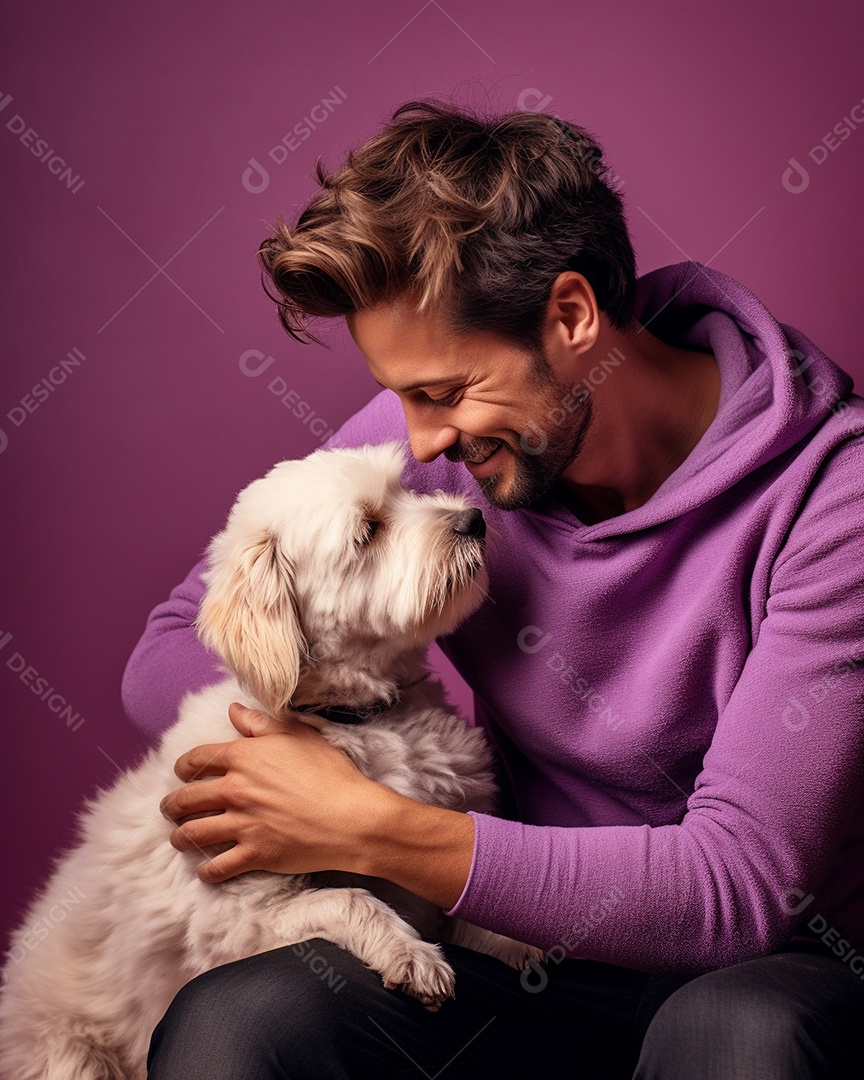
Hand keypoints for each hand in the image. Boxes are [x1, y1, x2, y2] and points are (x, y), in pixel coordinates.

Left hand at [160, 702, 387, 882]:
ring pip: (193, 834)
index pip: (195, 760)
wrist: (352, 816)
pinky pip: (216, 867)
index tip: (181, 773)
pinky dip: (207, 871)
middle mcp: (235, 790)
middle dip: (171, 805)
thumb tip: (234, 710)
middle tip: (170, 809)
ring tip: (180, 838)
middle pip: (185, 799)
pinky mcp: (254, 854)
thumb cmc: (330, 772)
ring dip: (181, 837)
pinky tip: (206, 870)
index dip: (182, 767)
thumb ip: (262, 723)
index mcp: (243, 757)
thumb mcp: (299, 735)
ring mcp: (242, 824)